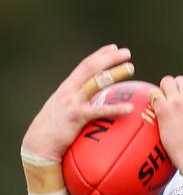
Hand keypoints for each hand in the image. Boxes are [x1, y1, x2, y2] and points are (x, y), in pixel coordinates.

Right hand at [22, 45, 134, 161]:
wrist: (39, 145)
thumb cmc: (53, 132)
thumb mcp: (63, 112)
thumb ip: (76, 104)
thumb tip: (91, 106)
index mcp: (67, 88)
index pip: (85, 66)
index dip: (99, 55)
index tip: (114, 48)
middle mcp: (69, 90)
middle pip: (91, 67)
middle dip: (109, 58)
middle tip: (127, 53)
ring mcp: (72, 102)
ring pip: (96, 82)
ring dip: (114, 72)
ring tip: (131, 67)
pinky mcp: (76, 116)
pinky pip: (99, 110)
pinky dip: (115, 108)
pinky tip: (130, 108)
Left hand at [151, 76, 182, 168]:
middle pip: (179, 80)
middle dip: (176, 88)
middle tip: (173, 100)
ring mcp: (177, 101)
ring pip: (166, 82)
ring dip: (164, 90)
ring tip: (164, 102)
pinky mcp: (164, 109)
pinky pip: (154, 95)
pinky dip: (154, 100)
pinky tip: (157, 109)